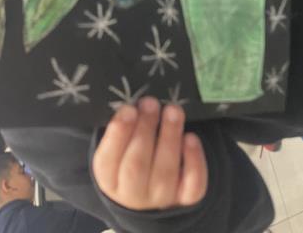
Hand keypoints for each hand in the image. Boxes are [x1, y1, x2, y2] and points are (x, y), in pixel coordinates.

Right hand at [92, 97, 207, 210]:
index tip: (129, 109)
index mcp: (108, 178)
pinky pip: (193, 184)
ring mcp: (160, 198)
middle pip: (137, 165)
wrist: (147, 189)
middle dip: (145, 130)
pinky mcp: (185, 199)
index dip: (119, 134)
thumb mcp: (116, 145)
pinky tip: (191, 137)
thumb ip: (122, 128)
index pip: (108, 160)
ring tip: (173, 110)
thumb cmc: (129, 156)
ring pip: (166, 172)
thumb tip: (136, 105)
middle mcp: (132, 193)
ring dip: (170, 137)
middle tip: (151, 103)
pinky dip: (194, 160)